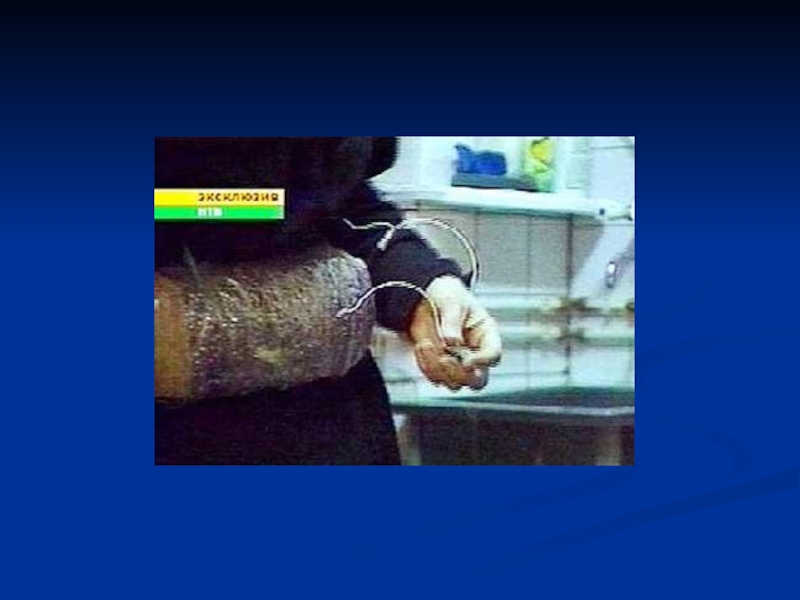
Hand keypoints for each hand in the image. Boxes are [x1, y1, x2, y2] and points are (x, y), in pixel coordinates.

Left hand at [408, 276, 501, 390]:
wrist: (424, 295)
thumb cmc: (446, 295)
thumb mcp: (451, 302)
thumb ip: (452, 322)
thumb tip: (452, 342)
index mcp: (486, 334)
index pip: (493, 355)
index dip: (482, 361)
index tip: (467, 360)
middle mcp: (475, 353)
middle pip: (478, 381)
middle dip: (462, 375)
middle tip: (446, 360)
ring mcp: (457, 362)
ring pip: (454, 383)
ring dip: (439, 369)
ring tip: (427, 344)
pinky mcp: (438, 365)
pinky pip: (434, 376)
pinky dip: (425, 365)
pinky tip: (422, 345)